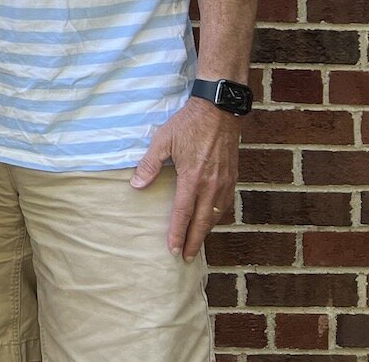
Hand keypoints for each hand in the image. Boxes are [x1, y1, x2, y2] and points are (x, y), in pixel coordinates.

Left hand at [130, 97, 241, 260]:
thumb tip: (136, 185)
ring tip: (196, 243)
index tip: (172, 249)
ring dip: (205, 231)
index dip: (177, 233)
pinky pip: (225, 204)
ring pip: (215, 215)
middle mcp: (211, 185)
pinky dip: (217, 216)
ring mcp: (224, 182)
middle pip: (202, 221)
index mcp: (192, 178)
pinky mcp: (232, 177)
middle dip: (193, 241)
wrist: (219, 111)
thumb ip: (149, 165)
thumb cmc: (188, 124)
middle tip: (185, 257)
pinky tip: (211, 219)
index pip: (182, 213)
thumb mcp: (163, 141)